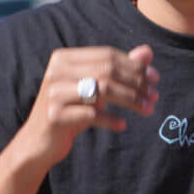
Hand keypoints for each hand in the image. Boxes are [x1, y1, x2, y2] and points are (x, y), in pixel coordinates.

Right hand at [16, 44, 159, 166]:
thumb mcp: (93, 88)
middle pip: (107, 71)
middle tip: (154, 95)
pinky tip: (122, 125)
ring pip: (103, 90)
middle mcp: (57, 71)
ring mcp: (55, 93)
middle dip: (136, 82)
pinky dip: (111, 119)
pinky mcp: (56, 116)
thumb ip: (118, 69)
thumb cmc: (70, 111)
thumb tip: (148, 52)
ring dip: (130, 100)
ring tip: (148, 109)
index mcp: (64, 58)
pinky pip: (92, 114)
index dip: (134, 65)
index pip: (107, 55)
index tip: (155, 77)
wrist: (38, 142)